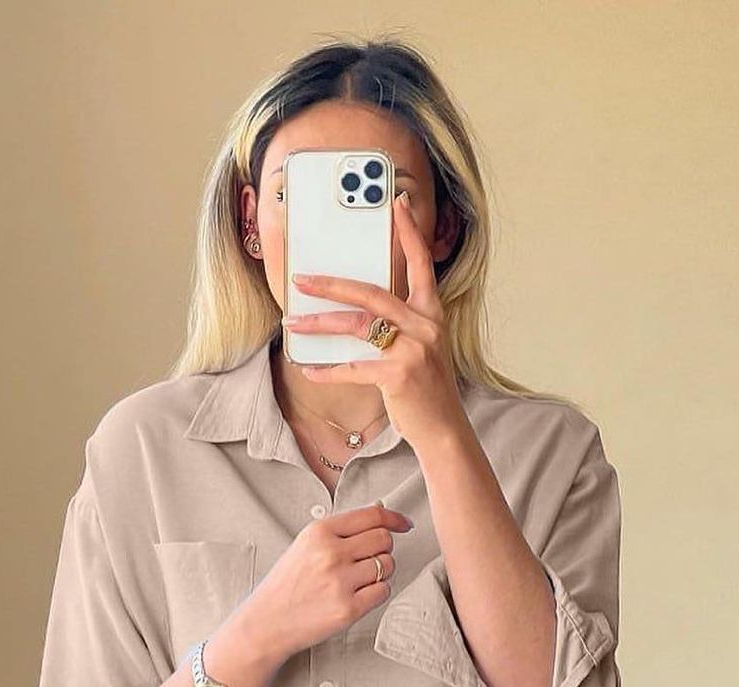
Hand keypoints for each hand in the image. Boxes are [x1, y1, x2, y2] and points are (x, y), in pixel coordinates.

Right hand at [243, 501, 414, 659]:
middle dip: (383, 549)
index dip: (394, 519)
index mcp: (319, 531)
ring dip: (381, 573)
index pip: (372, 516)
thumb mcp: (305, 545)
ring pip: (388, 565)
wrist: (267, 622)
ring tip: (358, 581)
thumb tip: (380, 514)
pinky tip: (358, 596)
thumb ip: (340, 531)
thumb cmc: (287, 584)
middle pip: (384, 539)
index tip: (404, 524)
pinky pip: (384, 591)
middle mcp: (331, 553)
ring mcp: (340, 581)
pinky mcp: (349, 609)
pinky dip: (377, 593)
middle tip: (368, 560)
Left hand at [280, 192, 464, 449]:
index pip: (421, 264)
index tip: (397, 205)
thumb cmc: (427, 389)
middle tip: (302, 278)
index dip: (409, 233)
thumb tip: (357, 311)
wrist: (444, 429)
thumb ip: (399, 325)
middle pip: (371, 292)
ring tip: (294, 323)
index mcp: (431, 314)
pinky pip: (353, 368)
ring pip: (357, 326)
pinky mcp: (399, 375)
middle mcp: (425, 325)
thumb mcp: (422, 348)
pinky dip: (328, 371)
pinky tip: (310, 370)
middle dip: (332, 284)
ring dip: (320, 325)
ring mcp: (413, 349)